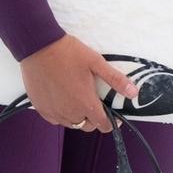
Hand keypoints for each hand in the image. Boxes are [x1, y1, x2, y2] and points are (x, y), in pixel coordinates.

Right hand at [19, 34, 138, 131]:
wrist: (38, 46)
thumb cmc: (69, 53)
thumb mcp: (95, 62)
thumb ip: (115, 80)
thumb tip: (134, 93)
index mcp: (86, 104)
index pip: (103, 126)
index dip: (111, 122)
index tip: (112, 114)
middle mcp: (70, 113)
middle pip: (87, 126)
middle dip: (93, 118)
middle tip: (93, 101)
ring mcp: (54, 112)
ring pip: (71, 123)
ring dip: (77, 116)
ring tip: (77, 99)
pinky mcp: (40, 108)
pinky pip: (55, 119)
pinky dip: (61, 114)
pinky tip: (61, 99)